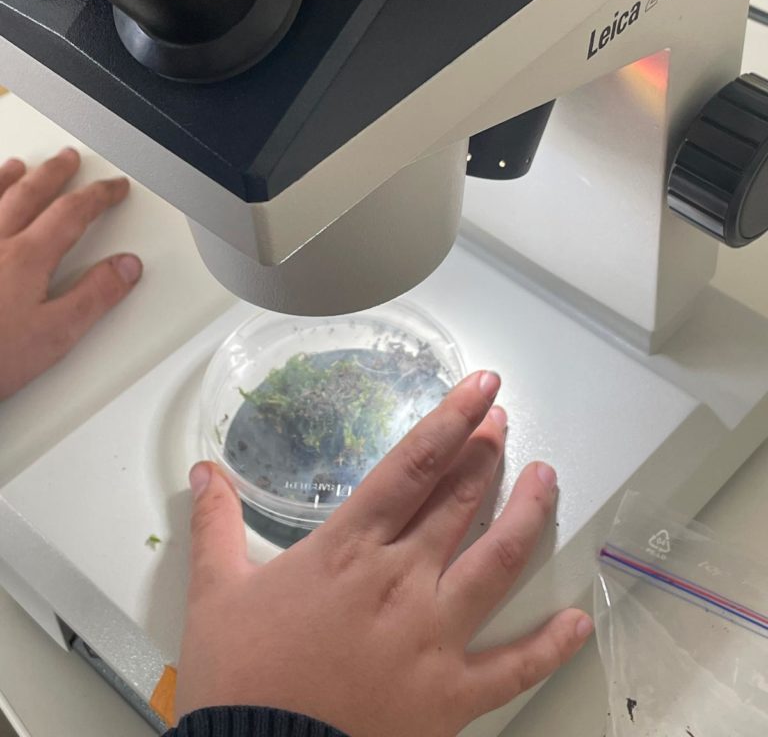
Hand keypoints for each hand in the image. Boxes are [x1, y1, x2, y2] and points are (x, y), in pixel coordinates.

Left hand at [0, 148, 141, 399]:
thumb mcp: (54, 336)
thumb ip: (94, 297)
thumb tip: (126, 267)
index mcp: (26, 257)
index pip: (72, 213)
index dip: (99, 196)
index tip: (114, 188)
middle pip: (29, 194)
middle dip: (54, 174)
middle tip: (69, 160)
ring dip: (7, 178)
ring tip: (18, 166)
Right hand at [176, 371, 591, 735]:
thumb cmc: (239, 679)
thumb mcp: (215, 593)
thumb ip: (215, 524)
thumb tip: (204, 471)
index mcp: (348, 550)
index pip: (411, 466)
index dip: (451, 420)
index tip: (482, 388)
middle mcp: (400, 580)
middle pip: (458, 500)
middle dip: (486, 453)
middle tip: (503, 422)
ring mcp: (433, 637)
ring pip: (497, 561)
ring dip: (527, 514)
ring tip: (546, 480)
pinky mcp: (451, 696)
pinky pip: (514, 667)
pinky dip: (551, 644)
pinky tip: (580, 620)